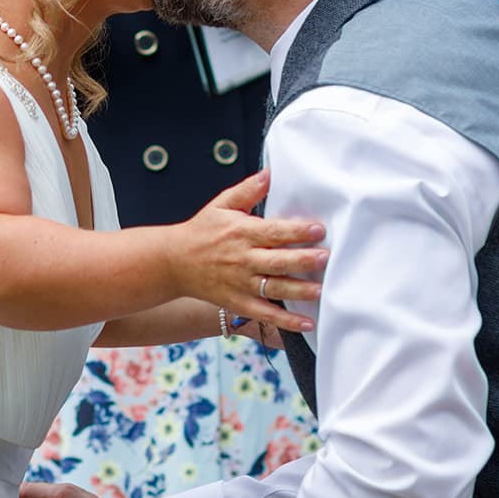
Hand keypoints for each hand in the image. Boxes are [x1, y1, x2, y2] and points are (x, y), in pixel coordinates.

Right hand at [171, 170, 324, 334]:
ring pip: (274, 288)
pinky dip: (285, 321)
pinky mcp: (238, 302)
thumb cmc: (202, 231)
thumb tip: (270, 173)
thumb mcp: (221, 205)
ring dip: (299, 290)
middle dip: (302, 260)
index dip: (296, 231)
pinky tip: (306, 324)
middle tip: (325, 258)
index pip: (273, 232)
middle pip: (277, 261)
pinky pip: (265, 313)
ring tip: (320, 290)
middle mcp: (243, 259)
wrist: (173, 262)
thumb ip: (248, 190)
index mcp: (242, 232)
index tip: (318, 230)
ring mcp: (241, 283)